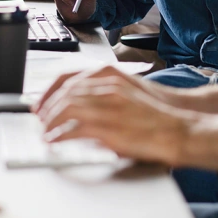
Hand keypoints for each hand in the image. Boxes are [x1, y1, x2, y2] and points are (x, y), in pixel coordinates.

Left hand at [35, 66, 194, 165]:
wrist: (178, 128)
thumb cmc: (157, 113)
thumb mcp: (129, 92)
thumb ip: (104, 93)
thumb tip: (81, 105)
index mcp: (110, 75)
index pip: (68, 77)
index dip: (50, 91)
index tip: (41, 102)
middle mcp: (107, 86)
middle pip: (64, 93)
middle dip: (47, 108)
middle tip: (40, 120)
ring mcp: (107, 106)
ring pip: (65, 109)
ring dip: (50, 122)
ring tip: (45, 132)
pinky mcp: (107, 127)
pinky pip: (73, 129)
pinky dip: (59, 136)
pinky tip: (55, 141)